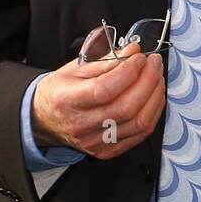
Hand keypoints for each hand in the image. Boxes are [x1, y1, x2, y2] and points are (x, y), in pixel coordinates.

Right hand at [31, 41, 165, 159]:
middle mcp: (81, 126)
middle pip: (125, 108)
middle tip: (154, 62)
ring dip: (154, 95)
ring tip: (156, 76)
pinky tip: (154, 95)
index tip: (139, 56)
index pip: (104, 89)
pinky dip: (153, 111)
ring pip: (138, 122)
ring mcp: (95, 142)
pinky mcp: (108, 151)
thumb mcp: (75, 68)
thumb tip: (133, 50)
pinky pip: (141, 133)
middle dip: (148, 80)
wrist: (44, 119)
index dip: (128, 71)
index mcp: (67, 101)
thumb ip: (106, 60)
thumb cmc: (60, 91)